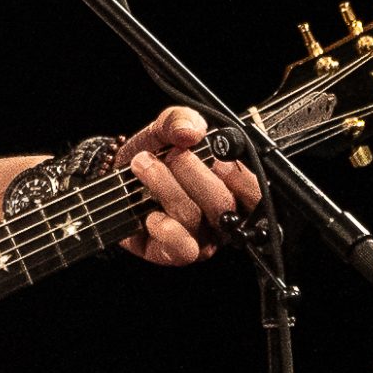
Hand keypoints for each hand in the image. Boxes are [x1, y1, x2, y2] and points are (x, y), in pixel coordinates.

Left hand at [114, 106, 261, 265]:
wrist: (116, 174)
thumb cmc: (153, 154)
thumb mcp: (165, 128)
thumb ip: (180, 119)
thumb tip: (191, 131)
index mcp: (231, 187)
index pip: (256, 192)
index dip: (243, 179)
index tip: (220, 158)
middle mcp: (219, 217)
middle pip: (223, 205)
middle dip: (195, 175)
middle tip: (173, 155)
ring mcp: (197, 238)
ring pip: (193, 217)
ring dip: (165, 186)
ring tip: (144, 165)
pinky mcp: (171, 253)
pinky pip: (180, 247)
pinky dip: (164, 228)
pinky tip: (149, 212)